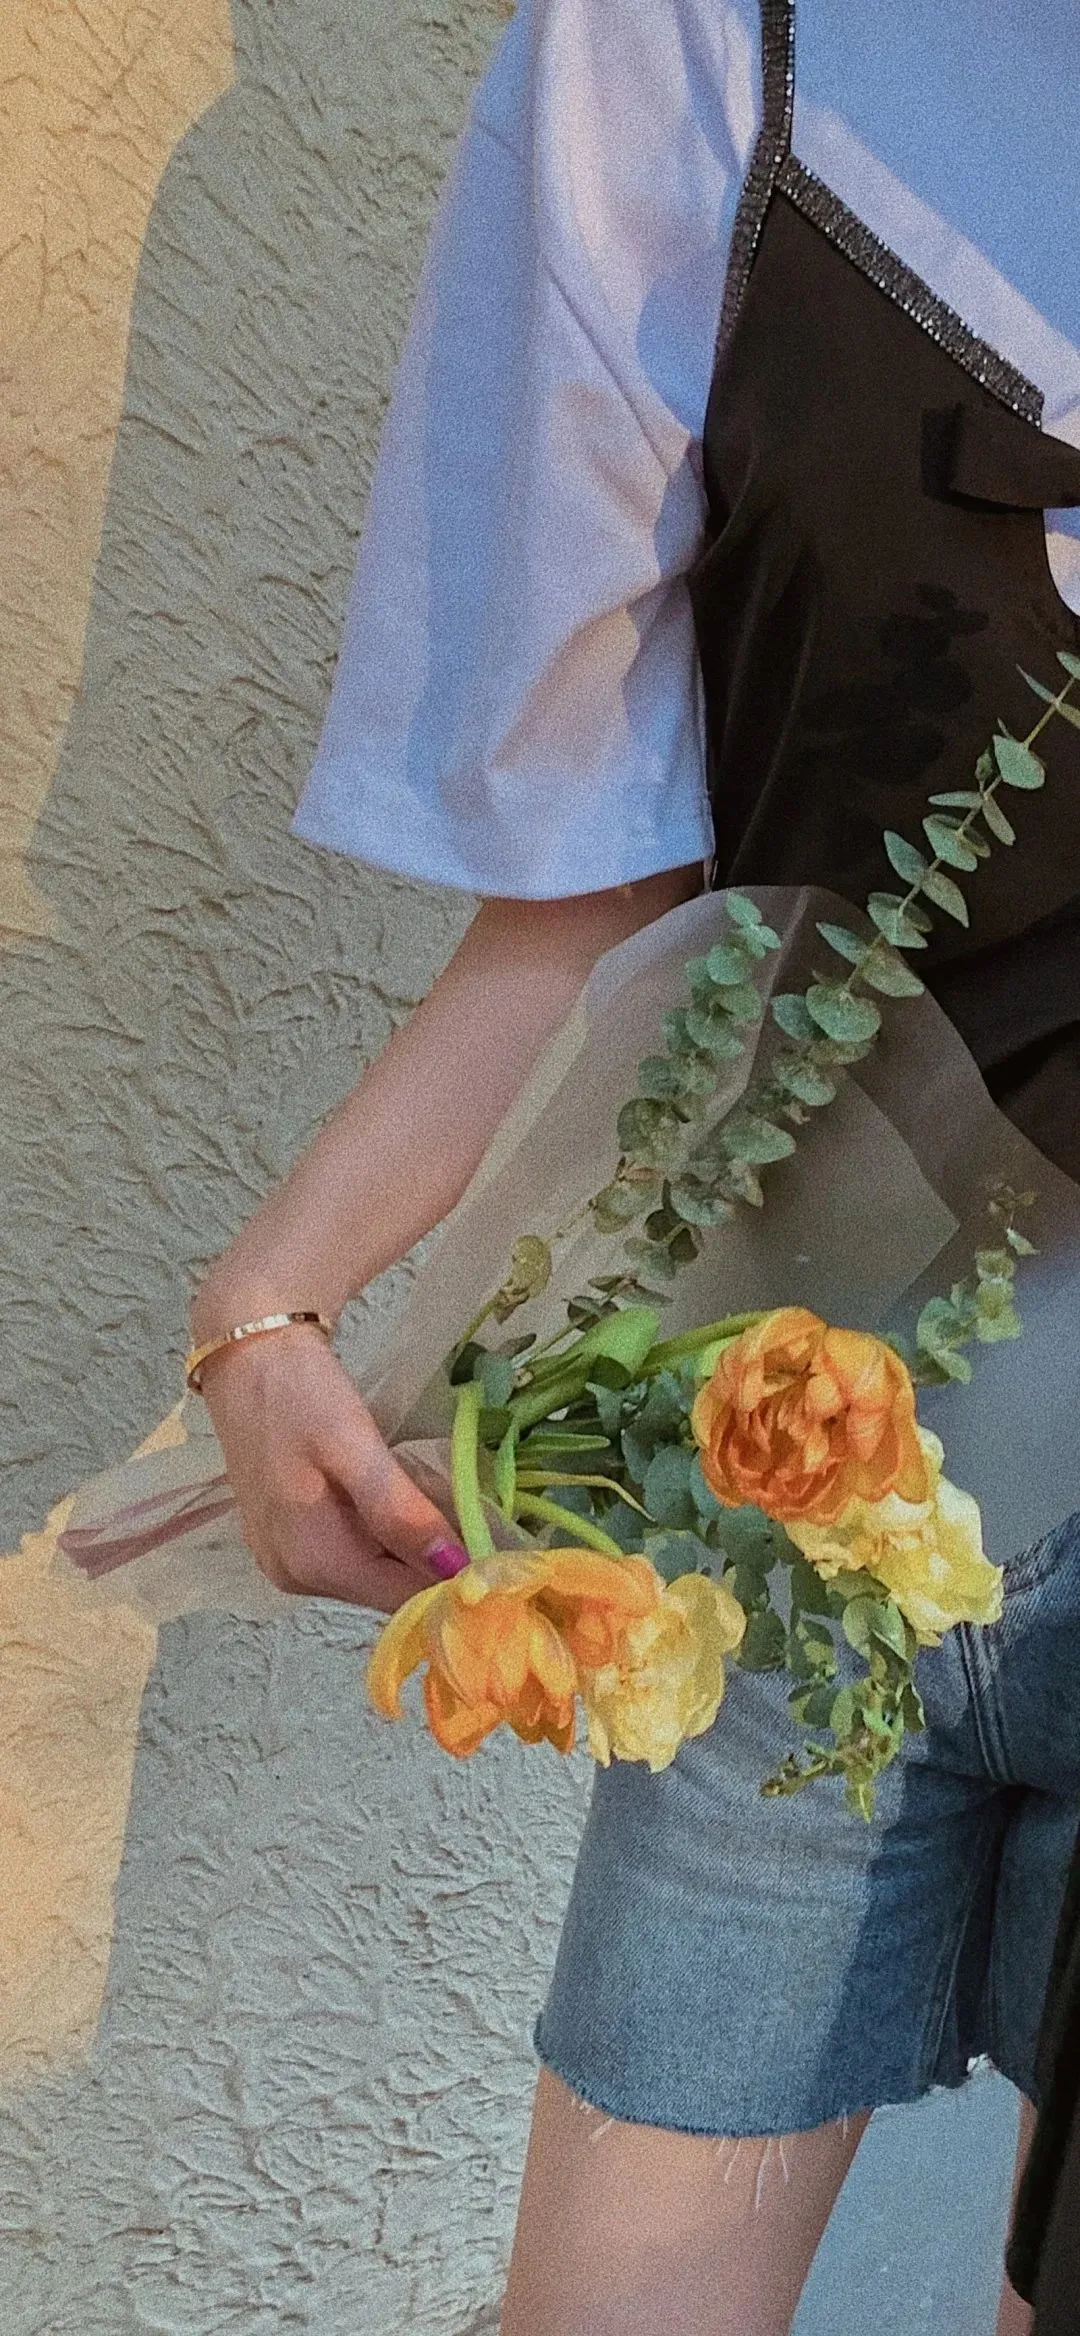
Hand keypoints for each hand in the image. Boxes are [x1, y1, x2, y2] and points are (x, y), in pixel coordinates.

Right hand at [193, 1323, 468, 1611]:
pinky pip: (348, 1556)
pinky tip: (397, 1503)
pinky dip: (379, 1537)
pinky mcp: (283, 1541)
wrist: (246, 1354)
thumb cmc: (300, 1394)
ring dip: (407, 1550)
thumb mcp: (356, 1447)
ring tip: (440, 1505)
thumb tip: (455, 1568)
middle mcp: (295, 1577)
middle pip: (386, 1591)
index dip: (453, 1579)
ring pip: (370, 1575)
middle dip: (431, 1563)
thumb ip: (401, 1513)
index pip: (404, 1599)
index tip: (496, 1548)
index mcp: (315, 1561)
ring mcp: (285, 1562)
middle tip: (475, 1518)